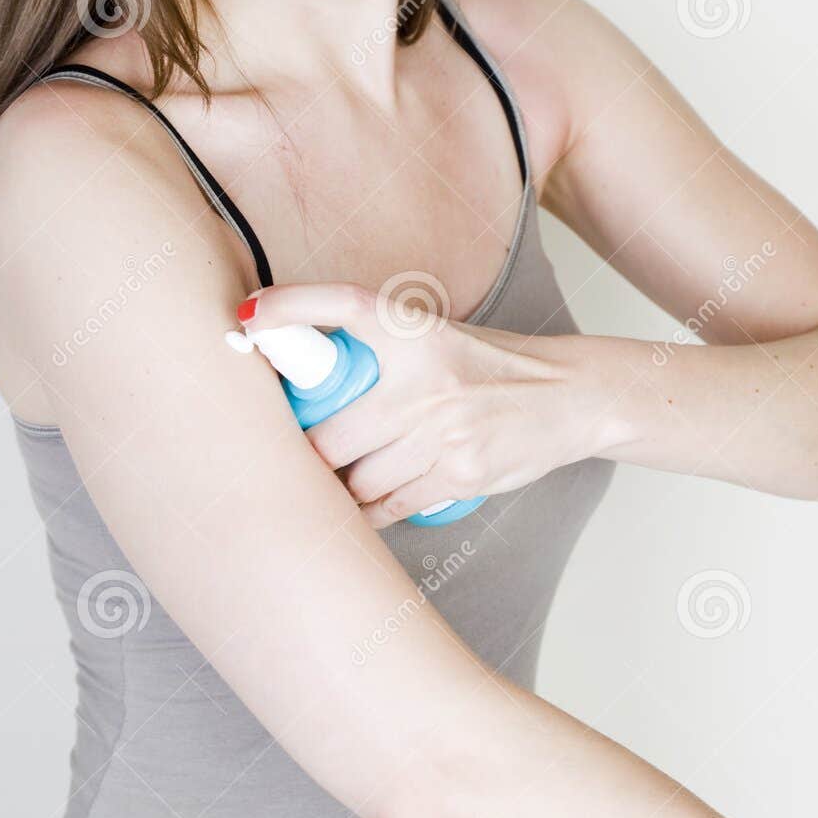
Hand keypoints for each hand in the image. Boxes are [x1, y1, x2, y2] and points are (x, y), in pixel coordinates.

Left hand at [239, 282, 618, 527]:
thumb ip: (376, 347)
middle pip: (328, 436)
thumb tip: (296, 375)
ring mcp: (442, 432)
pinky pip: (389, 507)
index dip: (290, 307)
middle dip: (306, 456)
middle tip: (291, 456)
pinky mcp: (459, 474)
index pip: (343, 306)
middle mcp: (425, 380)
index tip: (248, 318)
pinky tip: (363, 507)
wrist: (570, 396)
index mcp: (415, 331)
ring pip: (355, 481)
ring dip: (340, 489)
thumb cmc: (488, 366)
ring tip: (335, 484)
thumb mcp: (435, 336)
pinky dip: (369, 512)